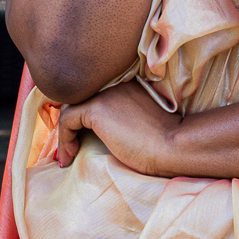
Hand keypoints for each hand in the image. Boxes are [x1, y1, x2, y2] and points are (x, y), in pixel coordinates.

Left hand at [57, 82, 181, 176]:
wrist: (173, 145)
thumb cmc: (163, 142)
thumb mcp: (139, 121)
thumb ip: (120, 115)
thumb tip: (98, 129)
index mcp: (125, 83)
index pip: (93, 92)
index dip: (81, 114)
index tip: (78, 137)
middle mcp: (113, 82)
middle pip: (78, 98)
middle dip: (69, 122)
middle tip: (69, 146)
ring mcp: (105, 93)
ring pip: (70, 108)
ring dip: (65, 133)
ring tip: (67, 155)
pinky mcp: (97, 108)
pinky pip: (67, 120)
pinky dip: (64, 139)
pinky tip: (70, 156)